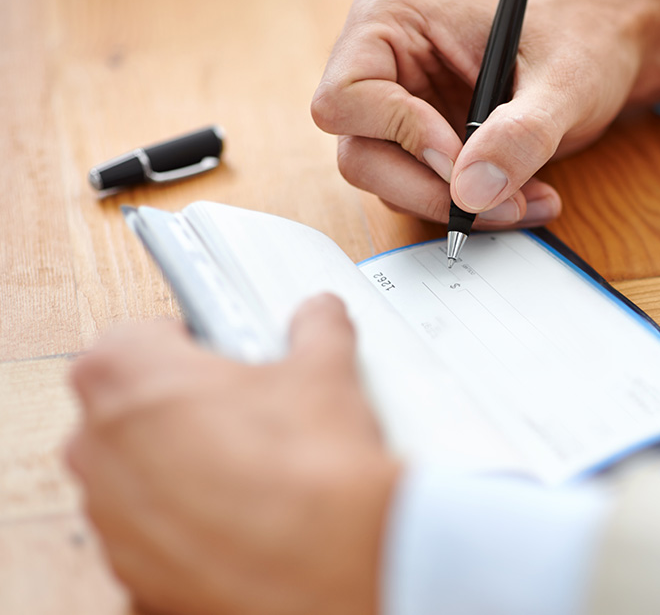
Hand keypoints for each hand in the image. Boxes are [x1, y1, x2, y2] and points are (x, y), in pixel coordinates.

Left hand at [66, 295, 397, 614]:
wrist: (331, 560)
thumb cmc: (309, 467)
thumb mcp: (324, 371)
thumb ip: (315, 330)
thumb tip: (319, 319)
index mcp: (126, 375)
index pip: (137, 336)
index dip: (188, 343)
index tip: (223, 355)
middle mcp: (98, 446)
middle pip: (129, 407)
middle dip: (180, 407)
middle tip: (244, 412)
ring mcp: (110, 516)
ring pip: (137, 475)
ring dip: (180, 468)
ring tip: (253, 470)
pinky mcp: (133, 570)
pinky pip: (154, 533)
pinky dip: (188, 525)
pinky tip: (246, 517)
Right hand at [311, 0, 659, 228]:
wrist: (612, 39)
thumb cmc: (586, 30)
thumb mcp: (563, 78)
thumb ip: (521, 134)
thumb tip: (472, 194)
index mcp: (395, 20)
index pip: (346, 98)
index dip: (401, 137)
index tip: (461, 159)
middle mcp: (389, 65)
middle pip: (362, 152)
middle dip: (431, 190)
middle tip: (499, 205)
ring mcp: (407, 106)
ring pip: (393, 181)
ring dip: (458, 206)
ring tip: (527, 201)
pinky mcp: (432, 141)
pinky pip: (428, 189)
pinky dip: (472, 205)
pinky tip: (521, 198)